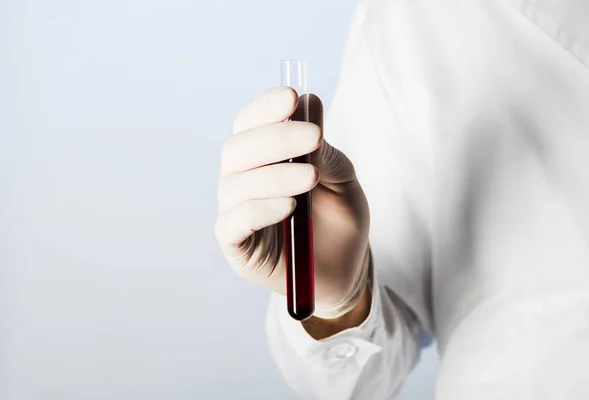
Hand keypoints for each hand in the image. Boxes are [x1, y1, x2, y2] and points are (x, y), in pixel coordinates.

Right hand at [215, 86, 369, 317]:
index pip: (250, 124)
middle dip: (275, 138)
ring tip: (311, 178)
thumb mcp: (343, 181)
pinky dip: (258, 209)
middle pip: (237, 149)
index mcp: (262, 160)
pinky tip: (289, 207)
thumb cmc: (341, 222)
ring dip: (274, 174)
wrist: (347, 272)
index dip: (266, 108)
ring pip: (235, 184)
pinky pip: (233, 223)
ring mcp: (236, 214)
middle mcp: (242, 182)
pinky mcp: (237, 247)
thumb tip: (310, 103)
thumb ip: (325, 150)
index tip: (293, 97)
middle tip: (314, 136)